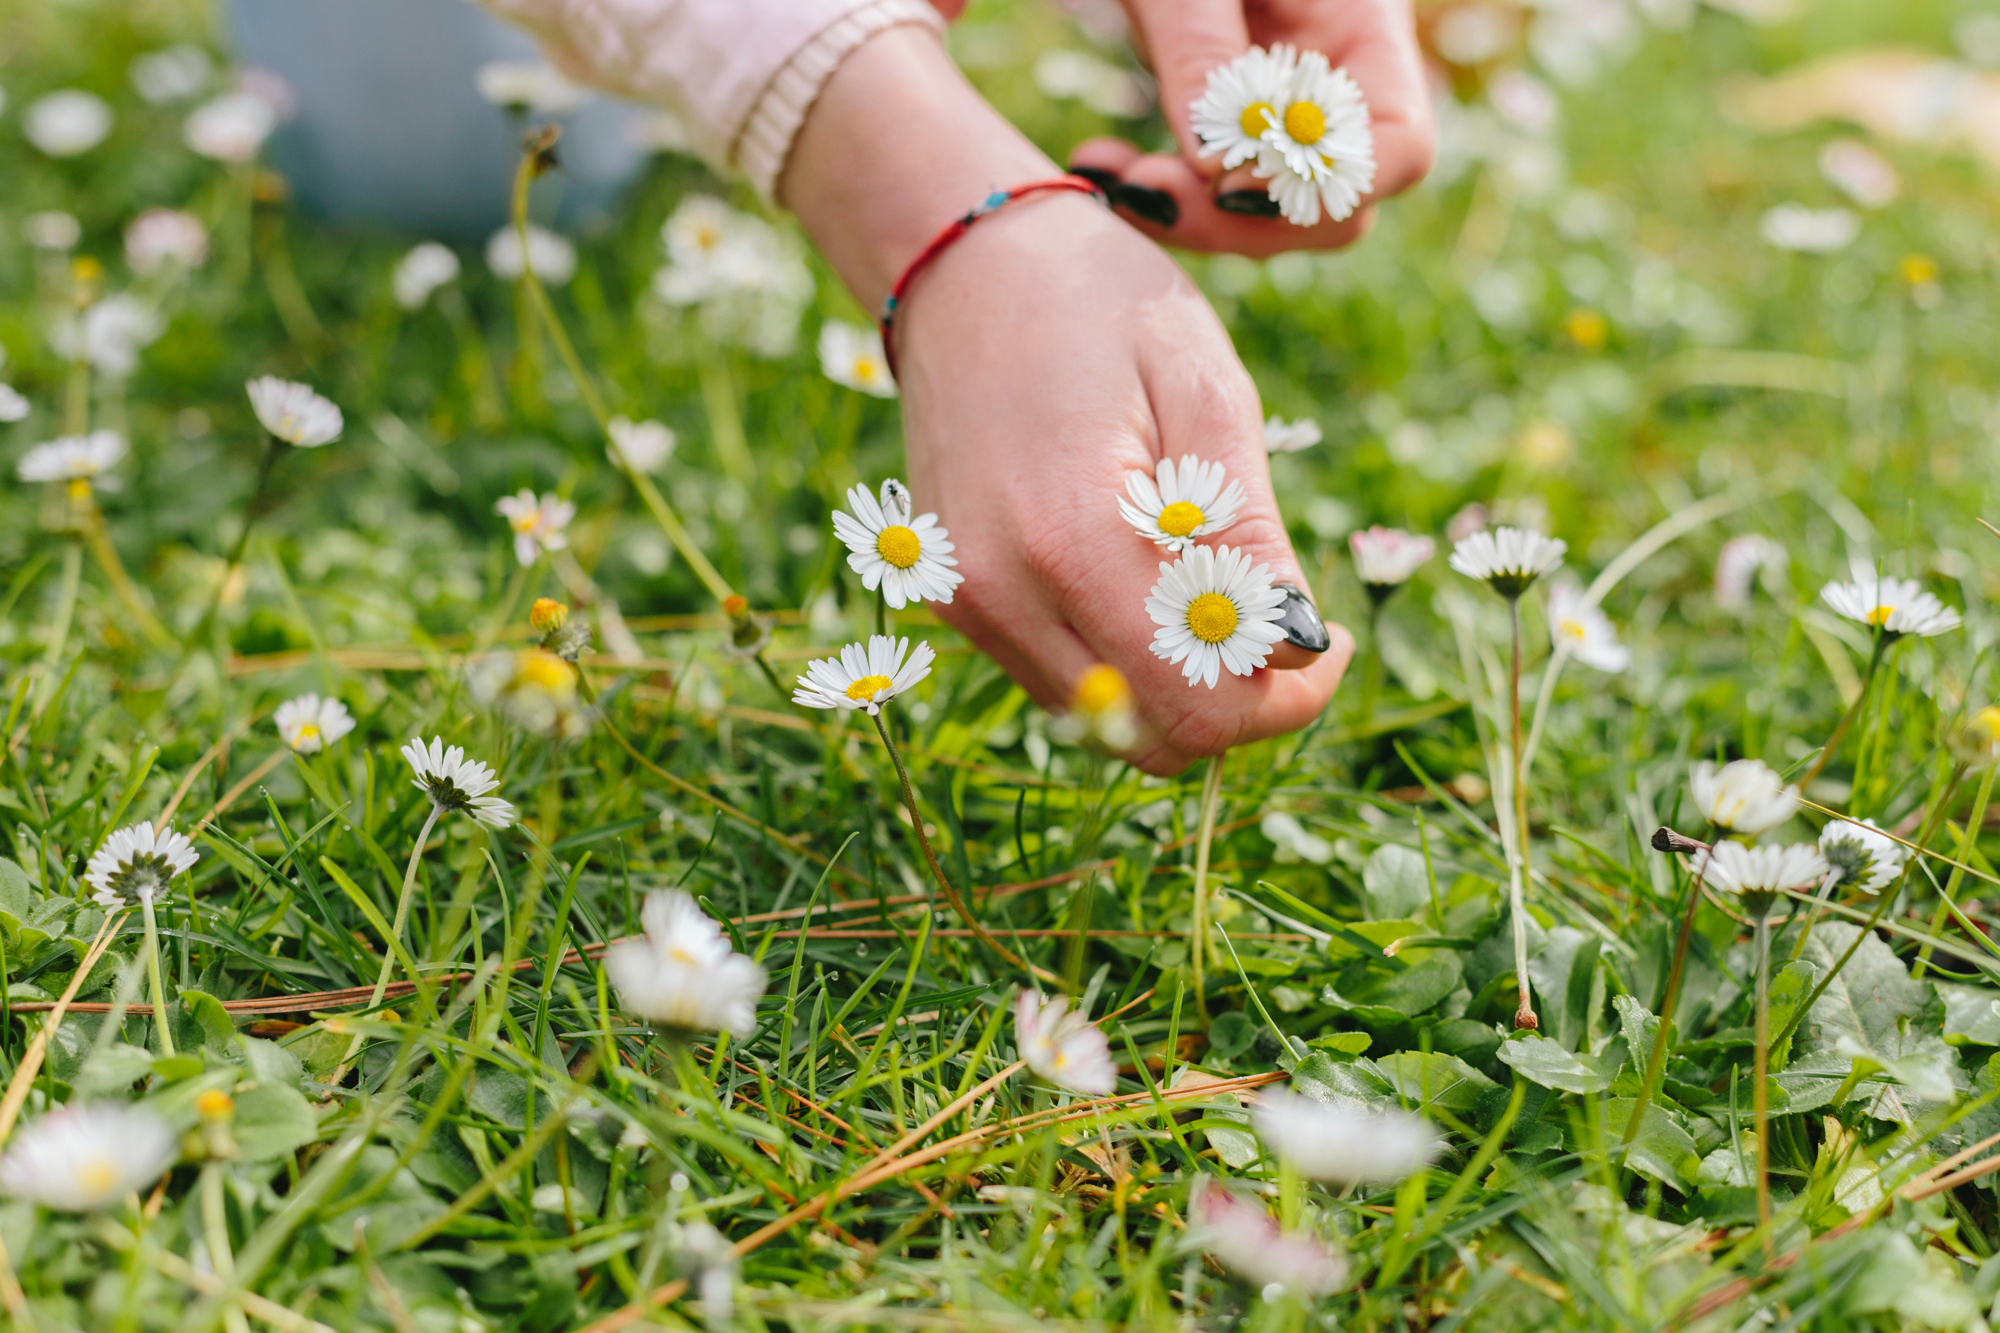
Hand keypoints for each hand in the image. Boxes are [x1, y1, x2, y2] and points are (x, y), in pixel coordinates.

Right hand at [783, 27, 1349, 772]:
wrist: (964, 260)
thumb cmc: (1101, 302)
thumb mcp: (1207, 390)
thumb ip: (1248, 532)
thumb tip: (1297, 646)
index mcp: (1071, 539)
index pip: (1196, 706)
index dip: (1284, 701)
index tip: (1326, 641)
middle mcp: (1001, 593)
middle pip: (1149, 738)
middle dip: (1238, 705)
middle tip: (1282, 624)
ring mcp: (966, 602)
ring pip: (1105, 719)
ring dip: (1182, 684)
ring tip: (1217, 587)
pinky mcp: (954, 596)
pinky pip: (1061, 676)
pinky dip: (1126, 658)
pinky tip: (1152, 576)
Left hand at [1069, 0, 1433, 256]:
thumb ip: (1202, 48)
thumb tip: (1214, 168)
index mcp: (1363, 26)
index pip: (1397, 150)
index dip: (1327, 189)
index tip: (1229, 184)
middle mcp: (1337, 79)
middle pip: (1330, 203)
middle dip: (1238, 220)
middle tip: (1138, 190)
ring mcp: (1287, 104)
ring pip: (1270, 210)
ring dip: (1188, 215)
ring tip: (1103, 177)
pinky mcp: (1232, 115)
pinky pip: (1216, 185)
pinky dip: (1162, 191)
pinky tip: (1100, 166)